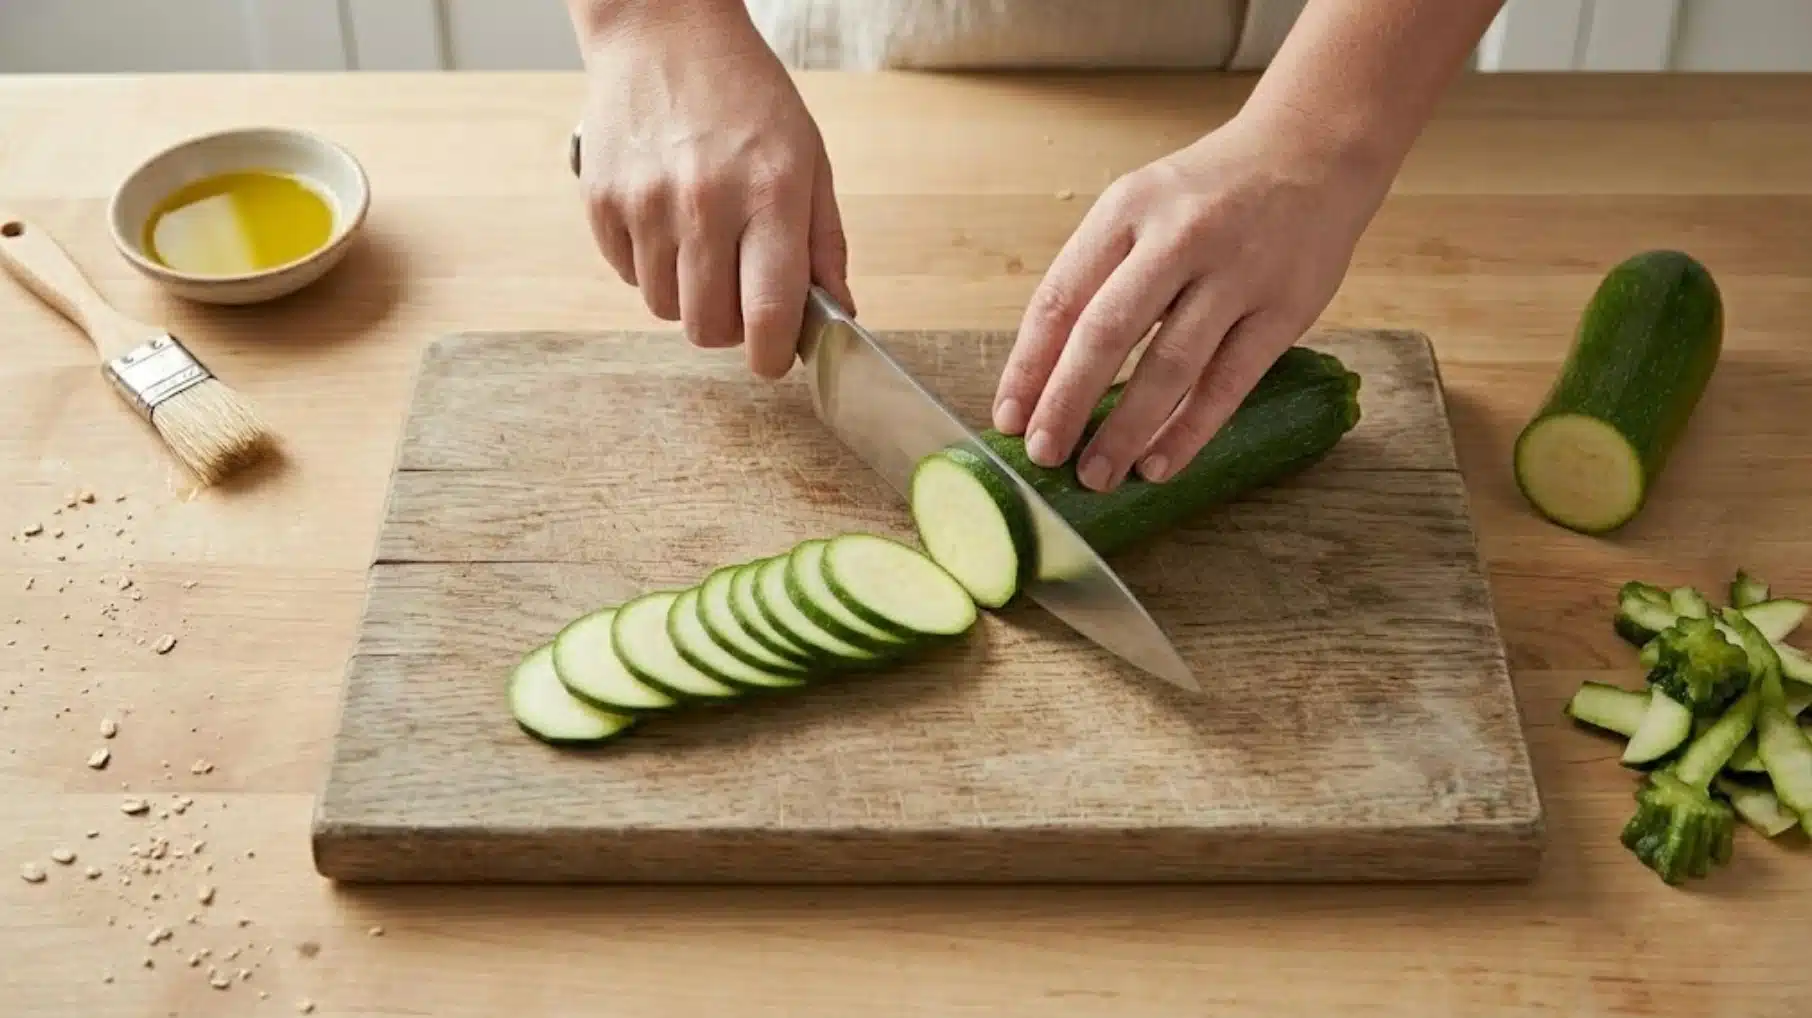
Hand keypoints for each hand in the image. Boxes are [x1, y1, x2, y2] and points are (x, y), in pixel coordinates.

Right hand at [573, 6, 853, 377]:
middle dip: (730, 329)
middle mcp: (704, 202)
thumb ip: (824, 243)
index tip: (774, 359)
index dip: (772, 357)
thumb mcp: (809, 159)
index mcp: (770, 194)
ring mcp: (645, 202)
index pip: (769, 314)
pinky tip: (667, 222)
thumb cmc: (747, 97)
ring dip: (688, 295)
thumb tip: (837, 315)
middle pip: (708, 327)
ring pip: (664, 308)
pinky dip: (649, 266)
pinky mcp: (601, 200)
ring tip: (703, 246)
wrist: (664, 33)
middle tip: (740, 296)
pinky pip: (627, 275)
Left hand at [990, 106, 1390, 490]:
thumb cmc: (1209, 194)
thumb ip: (1099, 277)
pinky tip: (1159, 465)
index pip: (1061, 297)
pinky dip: (1189, 430)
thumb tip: (1046, 375)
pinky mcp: (1285, 309)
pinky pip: (1228, 383)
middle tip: (1042, 455)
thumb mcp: (1141, 207)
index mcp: (1127, 209)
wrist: (1314, 150)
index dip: (1029, 365)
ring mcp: (1237, 273)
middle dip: (1066, 402)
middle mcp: (1179, 237)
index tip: (1008, 417)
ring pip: (1170, 366)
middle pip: (1106, 333)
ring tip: (1096, 475)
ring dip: (1126, 430)